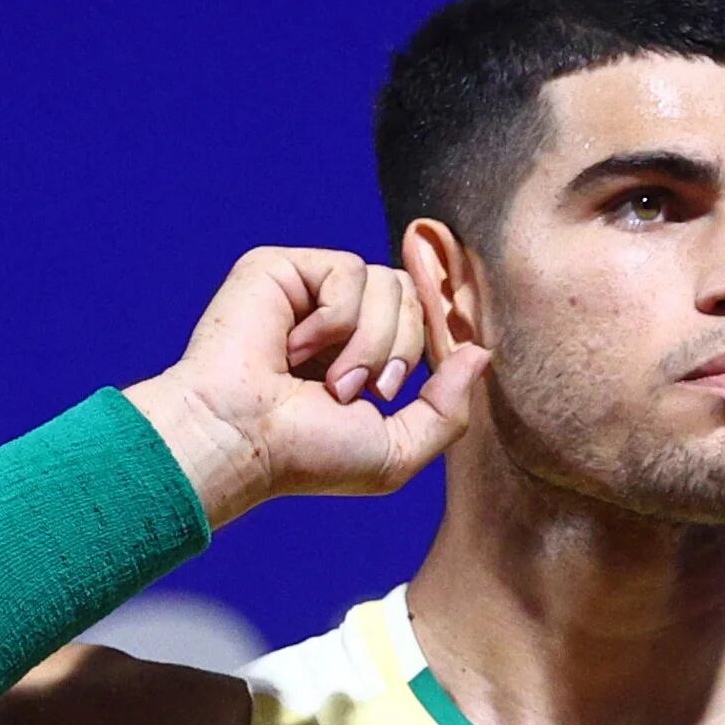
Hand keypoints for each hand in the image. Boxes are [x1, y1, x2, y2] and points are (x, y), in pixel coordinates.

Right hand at [143, 247, 492, 520]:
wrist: (241, 440)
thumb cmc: (306, 455)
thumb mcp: (397, 451)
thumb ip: (448, 408)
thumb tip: (482, 353)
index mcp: (362, 353)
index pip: (424, 314)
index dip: (448, 321)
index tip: (467, 342)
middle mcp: (337, 318)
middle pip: (414, 296)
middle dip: (402, 351)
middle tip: (357, 393)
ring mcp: (309, 291)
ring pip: (390, 282)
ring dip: (368, 343)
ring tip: (327, 381)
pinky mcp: (282, 269)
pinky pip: (348, 271)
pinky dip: (334, 320)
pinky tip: (294, 349)